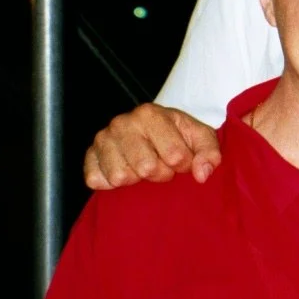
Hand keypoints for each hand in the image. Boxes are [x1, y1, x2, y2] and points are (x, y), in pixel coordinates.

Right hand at [82, 103, 220, 189]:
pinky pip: (96, 181)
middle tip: (162, 166)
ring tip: (143, 169)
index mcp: (150, 114)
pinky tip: (125, 172)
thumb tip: (201, 174)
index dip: (183, 165)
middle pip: (146, 168)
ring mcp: (102, 139)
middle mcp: (122, 123)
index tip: (183, 161)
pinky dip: (112, 185)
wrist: (151, 131)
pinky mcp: (89, 156)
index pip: (174, 155)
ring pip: (121, 177)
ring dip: (137, 180)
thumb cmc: (177, 136)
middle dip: (160, 173)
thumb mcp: (200, 138)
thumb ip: (209, 154)